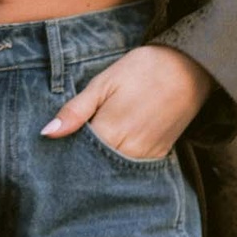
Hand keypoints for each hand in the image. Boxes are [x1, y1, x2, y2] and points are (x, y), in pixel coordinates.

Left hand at [40, 44, 214, 158]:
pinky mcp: (160, 155)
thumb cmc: (142, 70)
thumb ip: (75, 111)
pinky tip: (115, 146)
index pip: (77, 155)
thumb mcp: (103, 83)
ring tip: (97, 143)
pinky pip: (133, 166)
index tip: (56, 146)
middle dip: (82, 160)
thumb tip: (47, 133)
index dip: (66, 150)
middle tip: (75, 144)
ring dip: (102, 161)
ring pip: (114, 169)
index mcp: (110, 131)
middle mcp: (128, 150)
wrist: (189, 67)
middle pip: (95, 167)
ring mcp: (146, 155)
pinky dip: (121, 159)